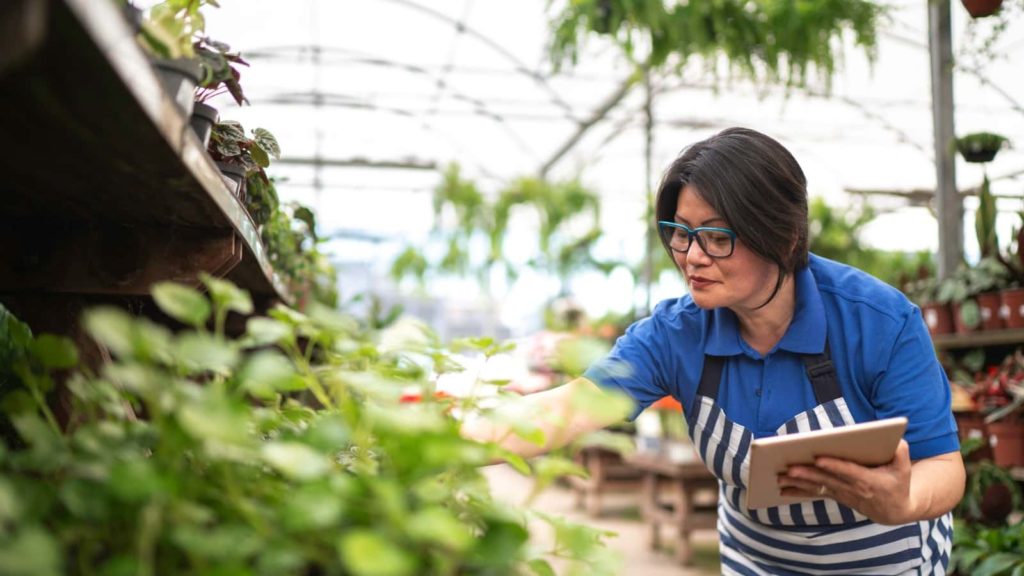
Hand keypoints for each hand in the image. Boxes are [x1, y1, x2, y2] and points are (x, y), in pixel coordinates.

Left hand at [777, 440, 915, 524]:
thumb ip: (901, 453)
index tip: (819, 459)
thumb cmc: (898, 483)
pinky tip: (782, 490)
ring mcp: (843, 494)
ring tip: (779, 479)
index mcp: (868, 481)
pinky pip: (816, 493)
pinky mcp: (836, 496)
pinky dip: (799, 492)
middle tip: (789, 469)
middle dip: (808, 474)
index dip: (834, 466)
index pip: (848, 472)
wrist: (895, 510)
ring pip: (818, 488)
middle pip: (827, 480)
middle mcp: (853, 489)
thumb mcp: (904, 468)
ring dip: (797, 484)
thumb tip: (896, 439)